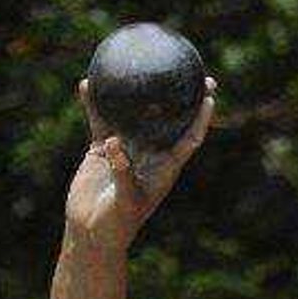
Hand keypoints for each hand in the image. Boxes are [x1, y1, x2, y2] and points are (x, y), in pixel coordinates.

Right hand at [65, 76, 216, 251]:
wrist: (92, 233)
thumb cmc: (116, 225)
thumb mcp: (125, 201)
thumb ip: (123, 172)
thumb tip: (115, 142)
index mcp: (164, 168)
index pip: (188, 138)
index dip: (201, 118)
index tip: (210, 95)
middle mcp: (148, 156)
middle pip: (166, 120)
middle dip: (177, 97)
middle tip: (189, 69)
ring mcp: (124, 150)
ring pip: (132, 115)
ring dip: (134, 93)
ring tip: (136, 65)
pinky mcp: (101, 151)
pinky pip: (100, 120)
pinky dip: (95, 104)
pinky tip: (87, 84)